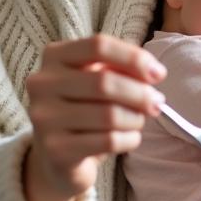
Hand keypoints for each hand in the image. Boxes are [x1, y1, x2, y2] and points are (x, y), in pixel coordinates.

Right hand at [23, 34, 165, 200]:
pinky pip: (108, 141)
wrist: (57, 155)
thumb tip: (153, 73)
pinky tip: (130, 138)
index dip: (134, 58)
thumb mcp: (99, 79)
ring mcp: (44, 118)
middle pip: (104, 82)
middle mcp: (42, 84)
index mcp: (54, 56)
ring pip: (109, 115)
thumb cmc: (85, 107)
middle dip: (140, 94)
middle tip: (157, 103)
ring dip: (136, 119)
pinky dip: (129, 139)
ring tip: (139, 121)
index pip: (98, 45)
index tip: (158, 74)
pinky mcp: (55, 149)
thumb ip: (122, 68)